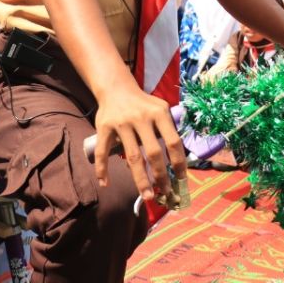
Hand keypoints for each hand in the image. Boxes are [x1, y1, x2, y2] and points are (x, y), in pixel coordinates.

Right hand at [92, 87, 185, 202]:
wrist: (116, 88)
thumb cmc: (143, 104)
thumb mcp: (161, 108)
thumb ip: (169, 130)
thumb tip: (179, 161)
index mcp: (158, 113)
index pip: (173, 141)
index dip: (179, 162)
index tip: (181, 179)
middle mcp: (140, 118)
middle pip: (153, 153)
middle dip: (161, 176)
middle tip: (165, 193)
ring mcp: (121, 123)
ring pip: (132, 157)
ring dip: (140, 179)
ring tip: (147, 196)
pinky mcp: (104, 127)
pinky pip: (103, 152)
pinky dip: (102, 169)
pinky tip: (105, 183)